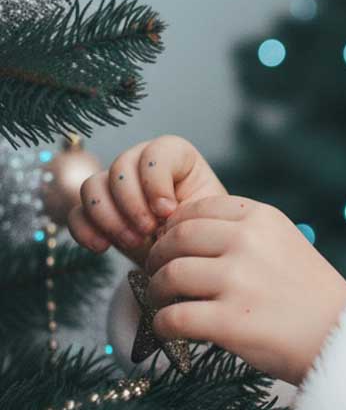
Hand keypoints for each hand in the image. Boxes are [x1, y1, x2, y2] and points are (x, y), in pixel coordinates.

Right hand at [67, 135, 227, 268]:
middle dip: (132, 203)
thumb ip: (189, 208)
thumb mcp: (206, 217)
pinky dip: (85, 230)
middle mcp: (141, 164)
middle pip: (120, 167)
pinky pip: (76, 213)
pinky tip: (102, 247)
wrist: (189, 258)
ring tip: (133, 242)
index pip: (156, 152)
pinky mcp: (97, 212)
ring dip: (109, 218)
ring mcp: (115, 186)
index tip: (168, 211)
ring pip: (92, 186)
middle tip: (148, 231)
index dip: (156, 181)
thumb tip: (162, 214)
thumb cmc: (203, 232)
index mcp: (176, 157)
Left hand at [142, 194, 345, 385]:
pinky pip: (172, 318)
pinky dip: (163, 326)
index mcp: (263, 218)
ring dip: (157, 292)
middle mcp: (248, 242)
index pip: (198, 209)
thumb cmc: (313, 296)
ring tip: (165, 303)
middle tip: (157, 275)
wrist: (343, 337)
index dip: (175, 228)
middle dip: (158, 257)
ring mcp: (238, 281)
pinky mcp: (229, 321)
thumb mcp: (287, 244)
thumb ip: (246, 234)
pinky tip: (170, 330)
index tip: (172, 245)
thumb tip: (185, 236)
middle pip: (176, 239)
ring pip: (169, 276)